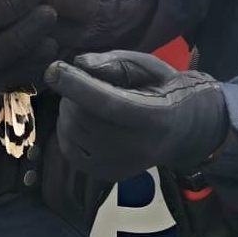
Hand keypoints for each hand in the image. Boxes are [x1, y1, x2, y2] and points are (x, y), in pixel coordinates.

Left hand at [43, 50, 228, 182]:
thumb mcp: (145, 66)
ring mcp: (122, 166)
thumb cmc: (163, 89)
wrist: (184, 130)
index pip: (108, 103)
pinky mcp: (107, 174)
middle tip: (82, 82)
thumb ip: (113, 62)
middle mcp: (138, 147)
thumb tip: (79, 63)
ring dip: (69, 110)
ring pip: (73, 133)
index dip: (77, 86)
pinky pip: (69, 150)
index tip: (53, 68)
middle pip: (85, 118)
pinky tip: (82, 119)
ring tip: (86, 100)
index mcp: (154, 115)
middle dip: (72, 94)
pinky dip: (67, 130)